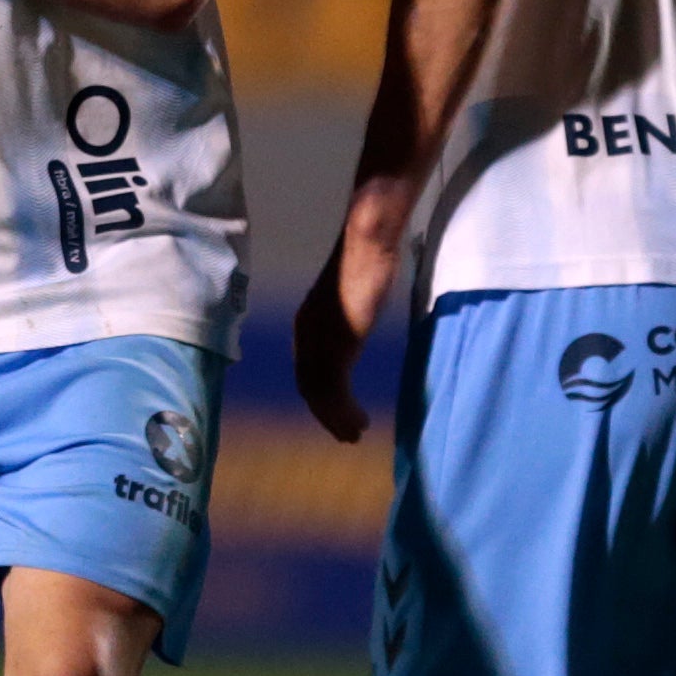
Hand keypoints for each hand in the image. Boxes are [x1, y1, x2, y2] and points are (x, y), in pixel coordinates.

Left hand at [295, 194, 399, 442]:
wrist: (369, 242)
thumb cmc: (368, 259)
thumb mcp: (354, 295)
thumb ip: (351, 313)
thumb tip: (358, 323)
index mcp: (309, 324)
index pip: (308, 369)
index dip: (321, 395)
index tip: (337, 412)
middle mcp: (307, 334)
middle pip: (309, 386)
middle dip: (326, 413)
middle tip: (346, 433)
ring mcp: (320, 341)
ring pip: (320, 393)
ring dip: (336, 418)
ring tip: (354, 434)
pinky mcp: (337, 345)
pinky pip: (335, 390)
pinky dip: (344, 412)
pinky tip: (359, 422)